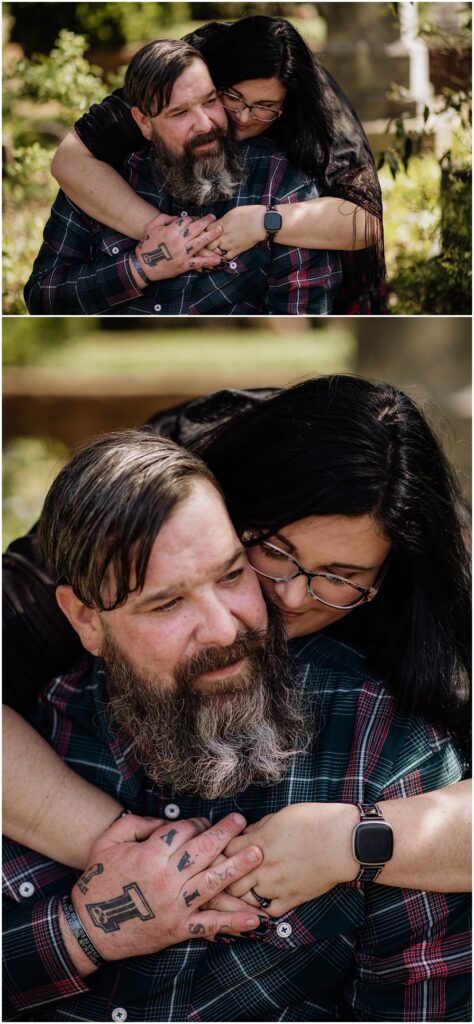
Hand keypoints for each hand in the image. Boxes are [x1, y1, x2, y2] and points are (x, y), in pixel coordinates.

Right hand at [67, 812, 263, 967]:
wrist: (90, 929)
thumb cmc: (98, 882)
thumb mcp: (108, 843)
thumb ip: (136, 824)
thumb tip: (163, 821)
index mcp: (149, 856)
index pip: (182, 832)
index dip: (196, 823)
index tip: (204, 822)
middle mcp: (166, 879)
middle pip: (203, 851)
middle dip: (225, 834)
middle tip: (242, 822)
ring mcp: (174, 906)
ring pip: (212, 883)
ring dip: (238, 867)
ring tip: (258, 854)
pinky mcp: (178, 929)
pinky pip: (209, 925)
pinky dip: (233, 923)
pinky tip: (255, 918)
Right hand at [132, 212, 223, 282]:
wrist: (143, 266)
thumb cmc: (146, 245)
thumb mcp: (152, 227)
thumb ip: (164, 218)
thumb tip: (177, 217)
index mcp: (170, 231)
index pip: (186, 221)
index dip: (192, 218)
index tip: (197, 219)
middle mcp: (178, 241)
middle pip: (195, 228)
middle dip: (206, 221)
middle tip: (214, 218)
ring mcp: (182, 253)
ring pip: (199, 242)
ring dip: (211, 235)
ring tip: (220, 229)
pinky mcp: (183, 265)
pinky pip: (198, 262)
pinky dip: (208, 261)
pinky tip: (218, 259)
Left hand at [207, 205, 265, 259]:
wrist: (260, 222)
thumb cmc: (247, 214)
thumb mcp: (231, 213)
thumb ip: (222, 221)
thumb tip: (216, 224)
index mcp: (220, 224)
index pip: (205, 230)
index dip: (203, 232)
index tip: (203, 233)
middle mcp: (222, 235)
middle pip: (206, 243)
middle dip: (204, 244)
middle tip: (204, 245)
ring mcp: (229, 244)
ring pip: (214, 252)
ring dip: (211, 252)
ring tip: (210, 252)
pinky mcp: (236, 250)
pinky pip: (225, 257)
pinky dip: (222, 258)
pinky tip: (221, 256)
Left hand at [223, 803, 359, 916]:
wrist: (342, 841)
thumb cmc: (314, 821)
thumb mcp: (280, 816)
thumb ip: (259, 827)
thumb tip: (245, 834)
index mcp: (258, 841)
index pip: (224, 851)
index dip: (218, 852)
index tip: (217, 854)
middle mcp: (262, 865)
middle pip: (228, 878)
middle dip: (221, 877)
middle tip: (218, 878)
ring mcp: (275, 885)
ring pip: (243, 898)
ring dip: (238, 895)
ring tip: (234, 894)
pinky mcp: (291, 898)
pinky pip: (268, 911)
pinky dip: (260, 910)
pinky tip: (258, 905)